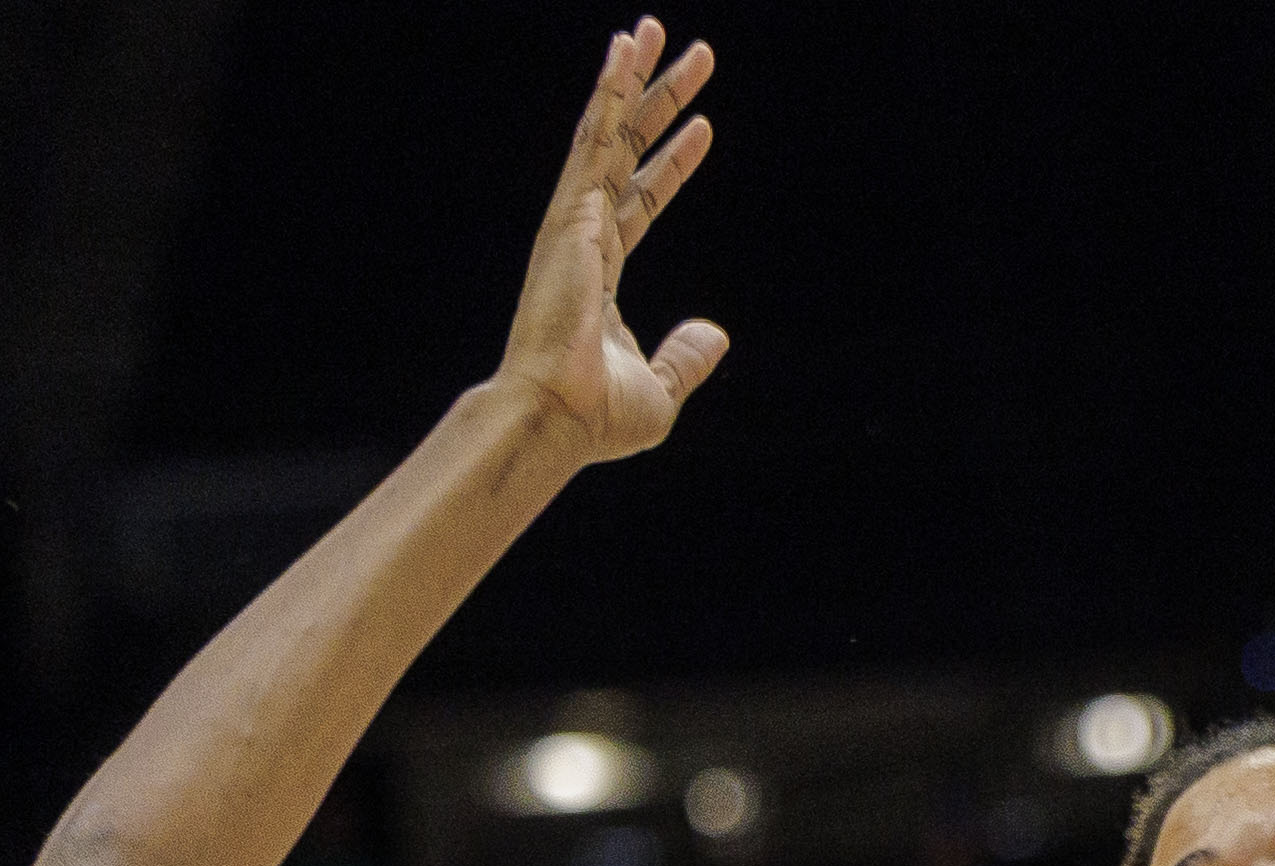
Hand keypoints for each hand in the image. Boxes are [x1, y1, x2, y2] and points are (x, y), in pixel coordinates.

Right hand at [493, 26, 728, 463]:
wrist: (558, 417)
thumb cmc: (596, 416)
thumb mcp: (662, 390)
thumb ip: (687, 357)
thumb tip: (717, 333)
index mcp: (600, 272)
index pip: (643, 201)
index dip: (673, 164)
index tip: (703, 127)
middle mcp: (584, 236)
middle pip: (627, 150)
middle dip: (657, 100)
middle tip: (691, 54)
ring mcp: (574, 220)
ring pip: (605, 131)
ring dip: (630, 78)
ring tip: (651, 29)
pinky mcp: (570, 212)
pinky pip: (593, 139)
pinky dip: (609, 93)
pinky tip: (624, 51)